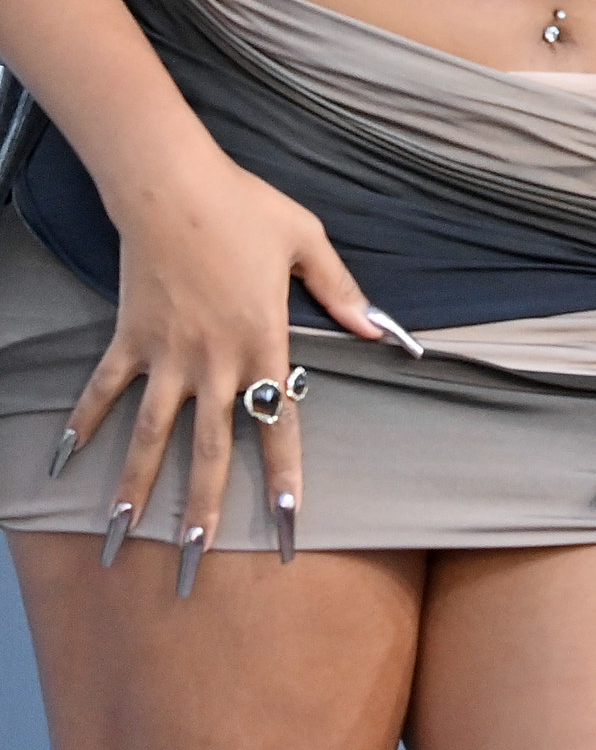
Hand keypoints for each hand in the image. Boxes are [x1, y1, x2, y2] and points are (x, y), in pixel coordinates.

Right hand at [69, 155, 390, 576]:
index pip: (279, 422)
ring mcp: (166, 354)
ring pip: (150, 435)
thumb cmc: (247, 208)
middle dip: (202, 510)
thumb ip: (341, 292)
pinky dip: (84, 423)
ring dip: (135, 487)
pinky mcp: (129, 338)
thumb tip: (377, 330)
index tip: (288, 520)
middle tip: (194, 563)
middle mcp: (214, 360)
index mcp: (264, 342)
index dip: (283, 475)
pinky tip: (65, 460)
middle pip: (209, 449)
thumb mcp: (309, 243)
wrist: (173, 185)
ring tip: (121, 535)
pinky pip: (104, 390)